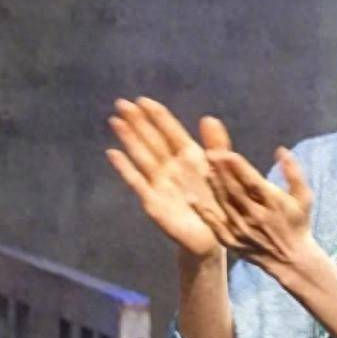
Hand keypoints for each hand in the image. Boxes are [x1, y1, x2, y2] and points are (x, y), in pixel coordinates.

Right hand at [105, 96, 233, 258]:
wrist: (215, 238)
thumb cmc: (220, 203)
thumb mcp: (223, 171)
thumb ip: (218, 145)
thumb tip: (208, 117)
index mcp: (190, 157)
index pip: (170, 131)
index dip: (157, 116)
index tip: (142, 99)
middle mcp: (172, 167)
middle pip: (152, 140)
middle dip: (137, 121)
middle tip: (121, 103)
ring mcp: (160, 183)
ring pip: (142, 156)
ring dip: (128, 139)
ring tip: (115, 121)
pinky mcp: (153, 202)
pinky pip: (137, 183)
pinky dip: (125, 168)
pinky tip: (113, 153)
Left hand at [190, 136, 315, 276]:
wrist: (291, 260)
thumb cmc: (297, 223)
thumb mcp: (304, 197)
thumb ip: (293, 172)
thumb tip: (280, 150)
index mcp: (274, 203)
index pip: (252, 181)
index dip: (238, 166)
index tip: (225, 152)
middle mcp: (256, 216)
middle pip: (235, 191)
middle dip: (221, 171)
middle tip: (209, 153)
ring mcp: (242, 230)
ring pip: (224, 204)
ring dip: (213, 186)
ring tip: (204, 168)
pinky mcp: (232, 241)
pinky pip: (214, 224)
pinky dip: (203, 211)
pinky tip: (192, 198)